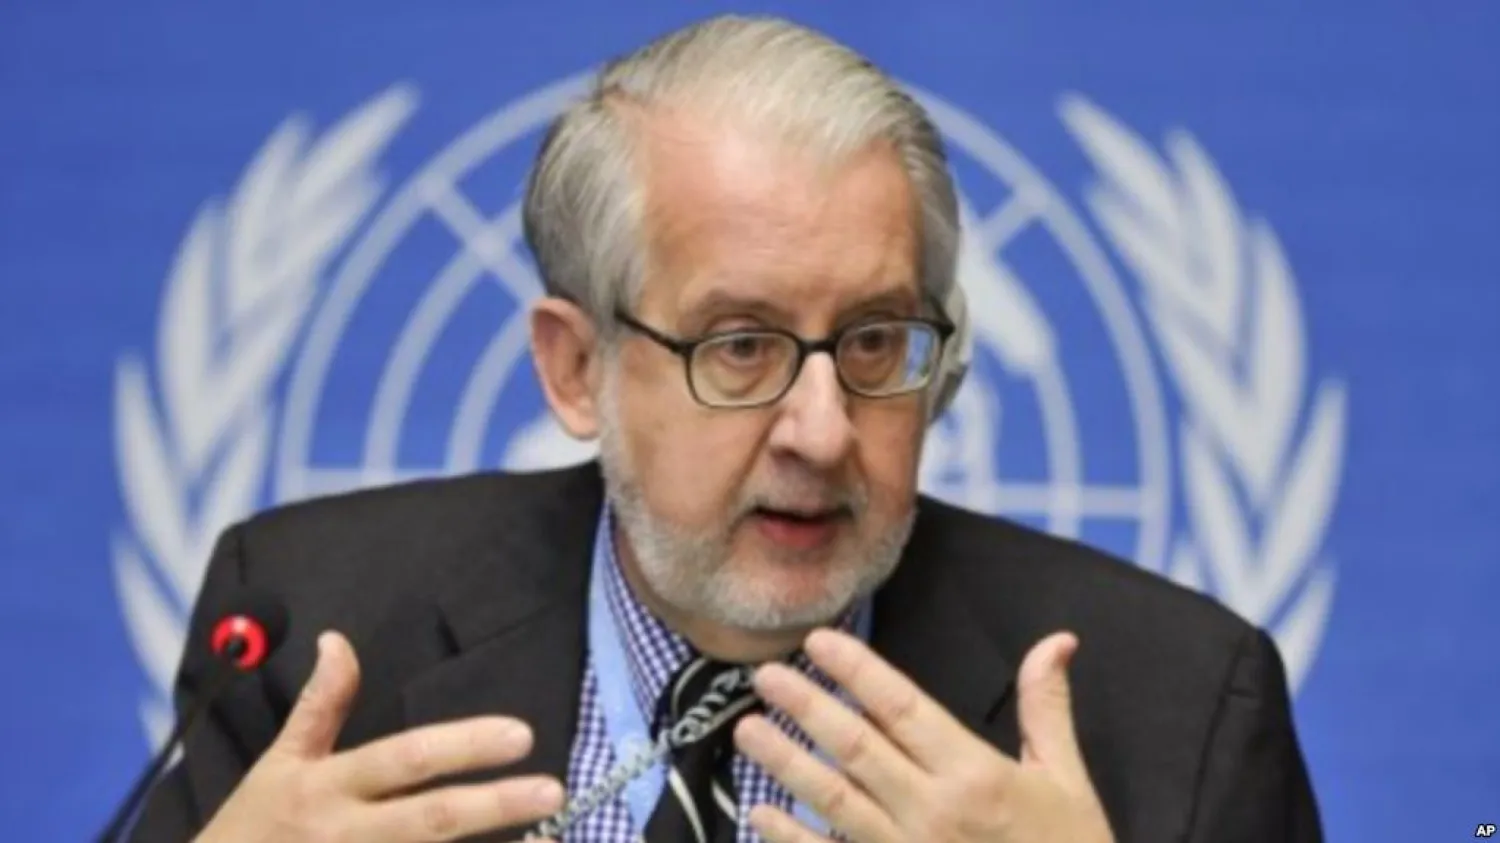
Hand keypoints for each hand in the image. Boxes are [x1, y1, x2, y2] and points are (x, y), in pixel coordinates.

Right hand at [195, 631, 564, 842]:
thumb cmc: (252, 829)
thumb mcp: (278, 763)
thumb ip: (319, 706)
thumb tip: (336, 640)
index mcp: (326, 788)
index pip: (403, 759)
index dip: (460, 746)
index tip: (519, 734)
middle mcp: (345, 835)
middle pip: (429, 820)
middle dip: (494, 805)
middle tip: (552, 790)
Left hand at [733, 629, 1113, 842]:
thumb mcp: (1066, 782)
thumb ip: (1046, 709)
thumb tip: (1056, 639)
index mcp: (974, 775)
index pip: (901, 707)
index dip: (856, 669)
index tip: (818, 641)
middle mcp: (933, 812)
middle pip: (855, 746)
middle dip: (805, 706)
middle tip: (765, 674)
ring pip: (833, 800)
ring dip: (785, 762)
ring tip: (748, 730)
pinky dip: (791, 837)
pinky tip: (759, 813)